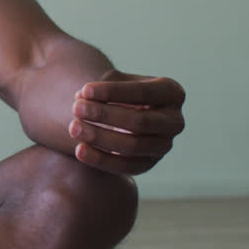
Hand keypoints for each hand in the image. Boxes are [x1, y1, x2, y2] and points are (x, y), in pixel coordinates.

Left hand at [68, 70, 185, 175]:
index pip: (143, 92)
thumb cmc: (120, 93)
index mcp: (172, 92)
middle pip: (140, 121)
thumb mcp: (117, 82)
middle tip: (76, 108)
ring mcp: (164, 145)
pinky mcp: (149, 164)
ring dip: (100, 138)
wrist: (123, 115)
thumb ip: (103, 86)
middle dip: (105, 115)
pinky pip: (126, 166)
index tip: (84, 90)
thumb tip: (82, 97)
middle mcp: (174, 120)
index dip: (112, 91)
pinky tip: (80, 150)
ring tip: (73, 127)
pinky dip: (101, 160)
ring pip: (133, 146)